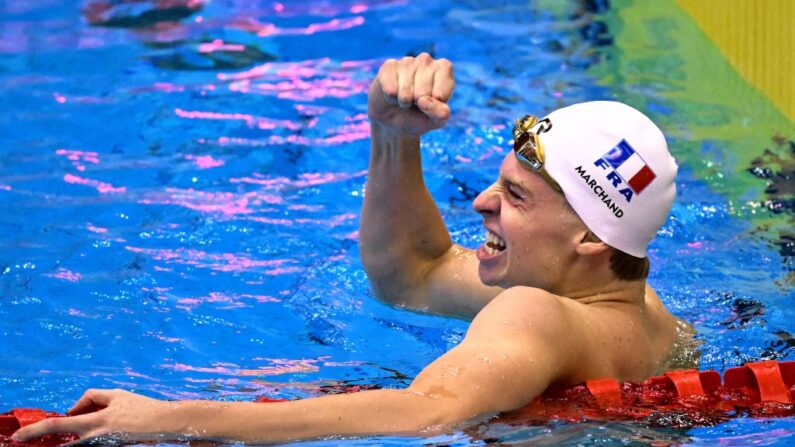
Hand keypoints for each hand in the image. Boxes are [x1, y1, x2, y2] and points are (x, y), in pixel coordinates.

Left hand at [12, 389, 171, 441]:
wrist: (166, 423)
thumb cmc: (143, 408)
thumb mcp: (117, 395)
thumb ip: (92, 398)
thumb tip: (74, 409)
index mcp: (95, 422)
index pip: (59, 424)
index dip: (36, 430)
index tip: (19, 436)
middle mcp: (95, 437)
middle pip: (66, 435)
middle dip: (52, 433)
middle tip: (43, 431)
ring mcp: (101, 445)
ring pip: (81, 437)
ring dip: (85, 428)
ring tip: (114, 420)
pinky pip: (92, 439)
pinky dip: (94, 432)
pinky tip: (116, 425)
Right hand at [368, 53, 453, 135]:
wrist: (393, 118)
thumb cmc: (419, 115)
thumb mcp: (435, 120)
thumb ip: (440, 114)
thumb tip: (429, 103)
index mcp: (444, 69)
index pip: (441, 93)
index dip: (434, 105)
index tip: (431, 103)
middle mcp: (426, 60)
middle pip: (423, 92)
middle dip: (417, 104)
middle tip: (415, 101)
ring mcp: (407, 61)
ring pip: (406, 92)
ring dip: (404, 102)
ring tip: (404, 98)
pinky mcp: (389, 66)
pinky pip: (391, 90)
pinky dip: (391, 99)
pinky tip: (393, 94)